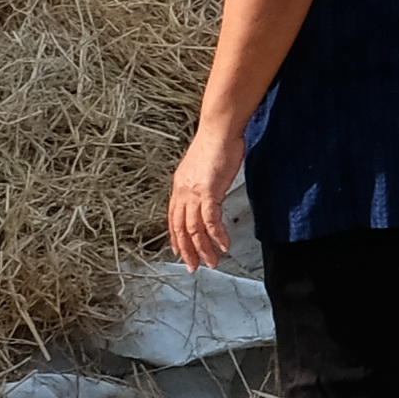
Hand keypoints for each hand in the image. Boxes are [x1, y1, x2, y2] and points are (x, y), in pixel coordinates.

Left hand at [166, 118, 242, 270]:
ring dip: (203, 248)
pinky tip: (224, 245)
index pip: (174, 219)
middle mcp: (183, 192)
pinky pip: (210, 220)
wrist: (219, 130)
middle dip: (188, 250)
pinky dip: (217, 235)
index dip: (177, 238)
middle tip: (194, 266)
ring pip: (194, 228)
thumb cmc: (216, 144)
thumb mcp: (204, 167)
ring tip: (212, 261)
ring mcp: (194, 192)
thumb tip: (208, 191)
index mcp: (180, 187)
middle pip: (181, 228)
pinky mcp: (208, 191)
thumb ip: (203, 182)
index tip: (181, 253)